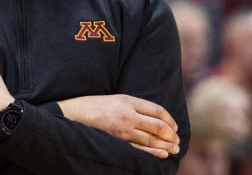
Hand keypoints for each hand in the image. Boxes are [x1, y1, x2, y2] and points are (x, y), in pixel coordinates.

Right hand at [58, 95, 179, 158]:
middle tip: (177, 141)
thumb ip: (135, 105)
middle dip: (171, 135)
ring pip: (151, 139)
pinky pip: (139, 149)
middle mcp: (128, 115)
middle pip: (158, 126)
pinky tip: (161, 154)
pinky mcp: (117, 141)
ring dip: (166, 145)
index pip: (157, 110)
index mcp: (129, 101)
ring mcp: (122, 130)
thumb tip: (155, 117)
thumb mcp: (117, 98)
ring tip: (174, 149)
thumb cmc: (95, 105)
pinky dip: (153, 153)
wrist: (74, 114)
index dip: (170, 120)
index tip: (175, 126)